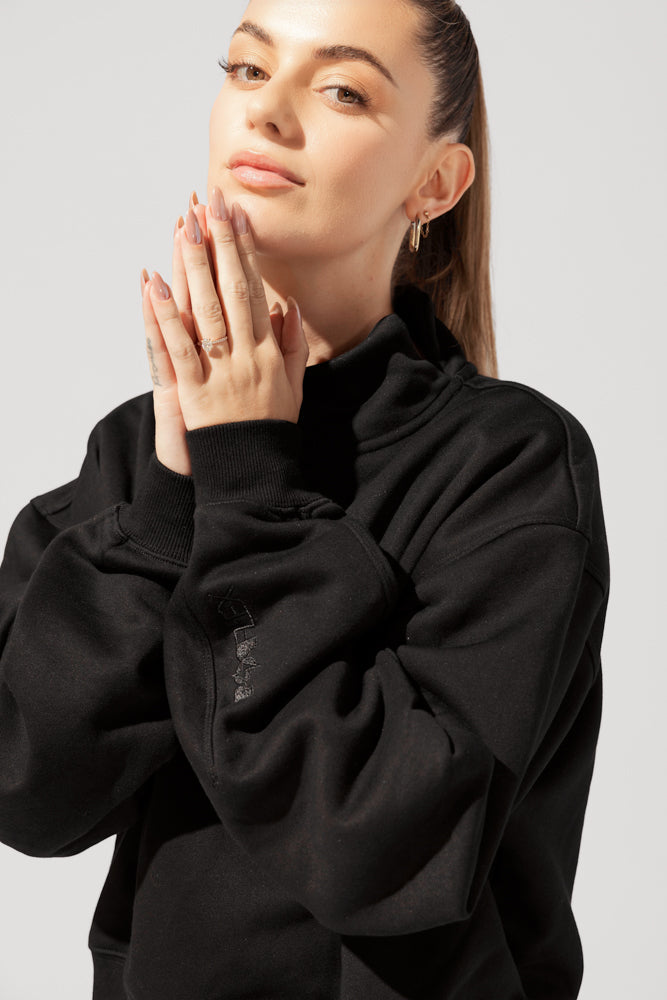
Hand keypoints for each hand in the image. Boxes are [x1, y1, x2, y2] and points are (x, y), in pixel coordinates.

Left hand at [143, 187, 307, 471]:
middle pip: (232, 291)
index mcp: (270, 352)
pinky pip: (179, 348)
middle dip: (221, 244)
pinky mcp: (193, 392)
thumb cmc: (271, 428)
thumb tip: (286, 304)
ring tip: (184, 228)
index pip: (257, 291)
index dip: (247, 252)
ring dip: (194, 267)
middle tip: (211, 203)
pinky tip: (154, 285)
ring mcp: (221, 372)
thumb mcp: (293, 385)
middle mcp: (247, 356)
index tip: (239, 218)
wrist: (254, 470)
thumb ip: (291, 344)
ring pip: (206, 311)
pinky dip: (165, 316)